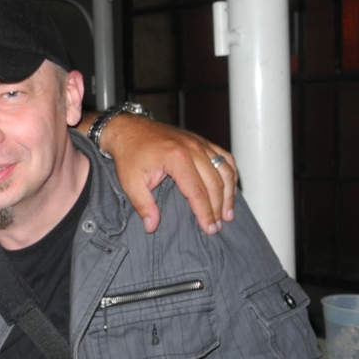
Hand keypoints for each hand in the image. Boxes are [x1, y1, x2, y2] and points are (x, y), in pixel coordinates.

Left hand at [94, 113, 237, 233]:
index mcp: (176, 158)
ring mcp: (199, 143)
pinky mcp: (201, 141)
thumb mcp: (130, 182)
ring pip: (224, 170)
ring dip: (229, 193)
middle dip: (218, 208)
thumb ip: (143, 205)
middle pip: (215, 183)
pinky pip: (224, 157)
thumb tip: (151, 227)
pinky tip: (230, 189)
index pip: (198, 191)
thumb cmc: (129, 155)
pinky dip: (230, 174)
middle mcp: (193, 148)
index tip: (210, 229)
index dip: (205, 213)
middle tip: (218, 227)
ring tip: (228, 213)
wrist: (128, 129)